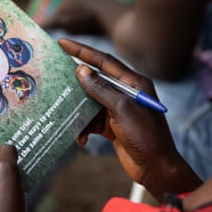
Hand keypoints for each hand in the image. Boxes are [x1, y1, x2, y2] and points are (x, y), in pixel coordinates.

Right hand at [58, 39, 201, 200]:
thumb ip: (100, 89)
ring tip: (64, 114)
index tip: (63, 43)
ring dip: (79, 111)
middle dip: (76, 82)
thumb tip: (81, 70)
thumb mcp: (121, 109)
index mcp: (134, 83)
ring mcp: (120, 110)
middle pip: (96, 81)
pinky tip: (81, 138)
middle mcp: (126, 93)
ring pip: (91, 103)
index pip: (104, 61)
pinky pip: (93, 121)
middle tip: (55, 77)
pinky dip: (85, 128)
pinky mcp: (114, 126)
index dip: (83, 51)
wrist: (156, 168)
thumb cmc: (145, 135)